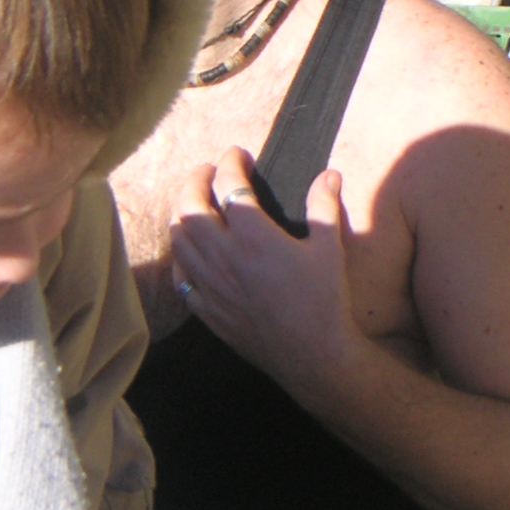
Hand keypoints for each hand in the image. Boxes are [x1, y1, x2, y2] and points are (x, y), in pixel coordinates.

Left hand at [169, 146, 357, 401]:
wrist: (312, 355)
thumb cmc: (324, 300)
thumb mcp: (330, 247)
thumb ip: (324, 206)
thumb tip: (329, 175)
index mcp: (253, 236)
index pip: (229, 184)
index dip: (231, 162)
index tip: (237, 154)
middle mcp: (224, 257)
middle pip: (190, 207)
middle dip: (195, 181)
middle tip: (207, 171)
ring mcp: (211, 285)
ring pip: (178, 240)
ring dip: (182, 213)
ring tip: (195, 203)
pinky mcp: (208, 310)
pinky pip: (181, 276)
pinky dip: (181, 255)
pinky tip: (191, 251)